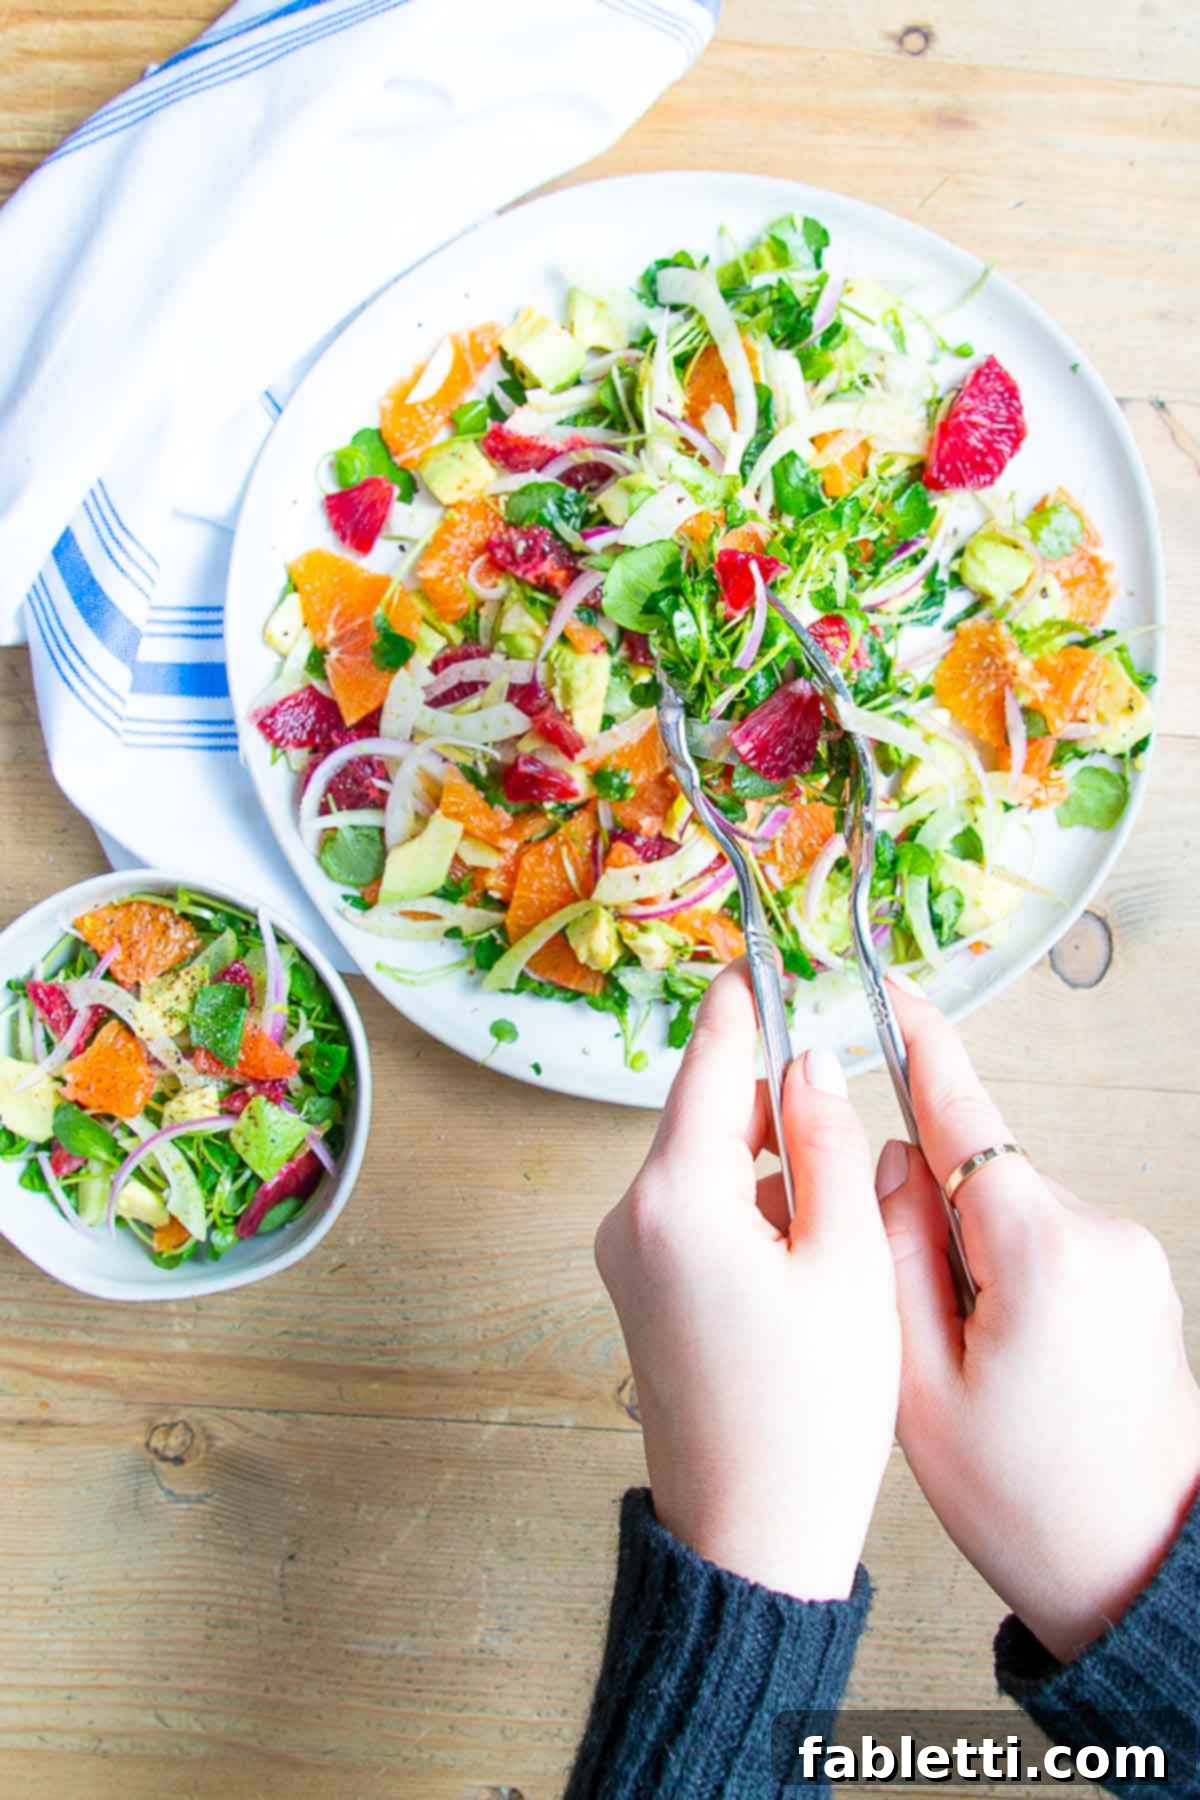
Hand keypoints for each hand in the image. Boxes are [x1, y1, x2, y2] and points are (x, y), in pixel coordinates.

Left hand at [595, 960, 899, 1600]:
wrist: (750, 1535)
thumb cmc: (809, 1411)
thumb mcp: (844, 1260)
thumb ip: (823, 1142)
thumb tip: (808, 1060)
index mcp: (676, 1197)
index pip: (708, 1062)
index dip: (743, 1000)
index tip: (762, 951)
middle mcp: (630, 1215)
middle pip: (703, 1111)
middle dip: (769, 1093)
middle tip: (838, 1090)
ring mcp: (627, 1254)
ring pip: (702, 1161)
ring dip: (764, 1155)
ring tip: (833, 1206)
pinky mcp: (639, 1287)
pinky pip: (692, 1210)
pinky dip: (746, 1202)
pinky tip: (801, 1245)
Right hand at [879, 979, 1199, 1661]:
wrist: (1139, 1570)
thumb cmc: (1028, 1501)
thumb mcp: (919, 1384)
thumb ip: (892, 1251)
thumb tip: (887, 1161)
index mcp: (1038, 1249)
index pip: (963, 1114)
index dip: (919, 1045)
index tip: (887, 990)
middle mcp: (1097, 1232)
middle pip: (978, 1172)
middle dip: (928, 1220)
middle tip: (916, 1326)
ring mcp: (1128, 1254)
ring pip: (1009, 1212)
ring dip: (969, 1259)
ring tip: (972, 1367)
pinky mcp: (1139, 1279)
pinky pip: (1047, 1242)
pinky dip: (1008, 1277)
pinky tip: (1009, 1361)